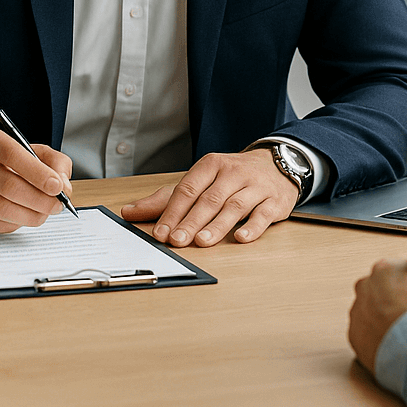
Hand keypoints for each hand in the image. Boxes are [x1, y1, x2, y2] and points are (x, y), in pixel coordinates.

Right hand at [0, 124, 72, 232]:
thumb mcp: (21, 149)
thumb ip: (50, 160)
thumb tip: (64, 186)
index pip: (11, 153)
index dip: (37, 172)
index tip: (57, 186)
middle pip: (8, 185)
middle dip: (39, 199)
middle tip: (57, 205)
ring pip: (0, 208)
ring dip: (29, 215)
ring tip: (43, 214)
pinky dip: (12, 224)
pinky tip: (21, 218)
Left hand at [120, 149, 297, 246]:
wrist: (278, 164)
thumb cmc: (232, 177)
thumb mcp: (200, 180)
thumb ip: (166, 198)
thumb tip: (129, 211)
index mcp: (211, 165)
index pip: (188, 188)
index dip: (173, 211)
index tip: (161, 232)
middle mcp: (233, 173)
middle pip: (209, 199)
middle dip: (191, 221)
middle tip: (177, 241)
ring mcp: (256, 186)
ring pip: (234, 206)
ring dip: (217, 225)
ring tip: (201, 242)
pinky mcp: (275, 201)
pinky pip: (263, 214)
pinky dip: (252, 227)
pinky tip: (240, 238)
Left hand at [349, 257, 406, 370]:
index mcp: (383, 268)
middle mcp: (363, 288)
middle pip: (388, 290)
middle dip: (403, 299)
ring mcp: (357, 314)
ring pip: (377, 313)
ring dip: (391, 318)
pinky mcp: (356, 338)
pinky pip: (371, 335)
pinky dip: (383, 338)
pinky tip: (400, 343)